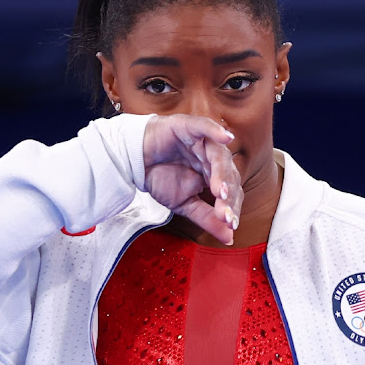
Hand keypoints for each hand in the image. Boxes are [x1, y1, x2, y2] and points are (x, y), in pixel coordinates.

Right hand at [143, 114, 241, 244]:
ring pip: (220, 156)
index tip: (230, 225)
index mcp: (215, 176)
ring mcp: (204, 141)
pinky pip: (206, 127)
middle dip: (227, 196)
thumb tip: (229, 238)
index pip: (231, 192)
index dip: (231, 208)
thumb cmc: (160, 176)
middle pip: (229, 175)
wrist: (134, 160)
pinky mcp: (191, 127)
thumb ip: (207, 218)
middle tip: (224, 214)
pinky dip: (216, 131)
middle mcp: (213, 158)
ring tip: (219, 191)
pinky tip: (226, 138)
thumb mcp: (185, 204)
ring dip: (221, 173)